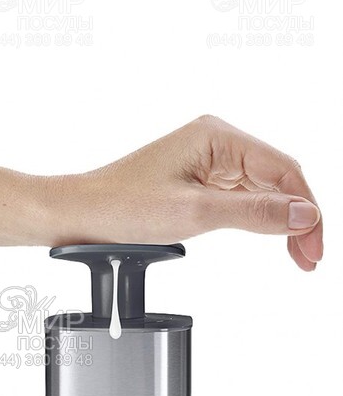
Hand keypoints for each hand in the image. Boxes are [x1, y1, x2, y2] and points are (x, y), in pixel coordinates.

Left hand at [51, 115, 321, 269]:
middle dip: (297, 217)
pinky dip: (258, 219)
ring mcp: (207, 162)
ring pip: (261, 190)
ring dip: (280, 221)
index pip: (283, 170)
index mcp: (217, 137)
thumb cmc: (122, 207)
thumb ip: (254, 213)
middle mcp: (216, 143)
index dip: (306, 208)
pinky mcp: (198, 181)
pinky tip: (272, 238)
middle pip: (277, 179)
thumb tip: (304, 214)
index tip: (314, 245)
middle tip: (308, 257)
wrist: (80, 215)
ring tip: (298, 256)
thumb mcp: (194, 213)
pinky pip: (240, 197)